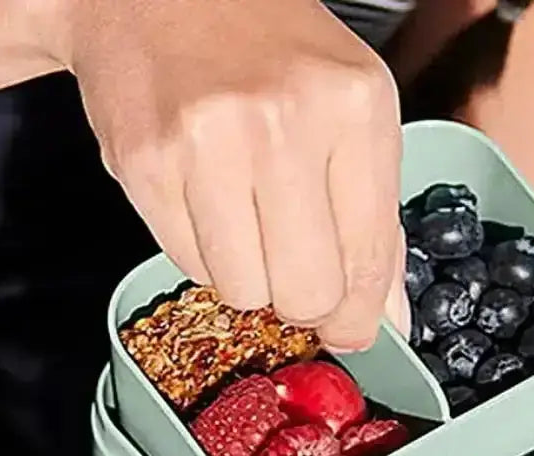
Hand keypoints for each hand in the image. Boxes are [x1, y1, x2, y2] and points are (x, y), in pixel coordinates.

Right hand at [62, 0, 407, 348]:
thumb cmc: (266, 51)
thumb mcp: (353, 115)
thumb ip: (378, 225)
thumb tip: (387, 319)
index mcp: (354, 107)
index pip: (368, 261)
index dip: (358, 315)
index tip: (350, 326)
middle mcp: (283, 121)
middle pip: (307, 293)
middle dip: (304, 302)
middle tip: (295, 271)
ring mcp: (207, 142)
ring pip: (244, 290)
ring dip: (249, 276)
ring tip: (246, 220)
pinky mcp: (147, 164)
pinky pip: (190, 265)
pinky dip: (203, 252)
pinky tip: (207, 202)